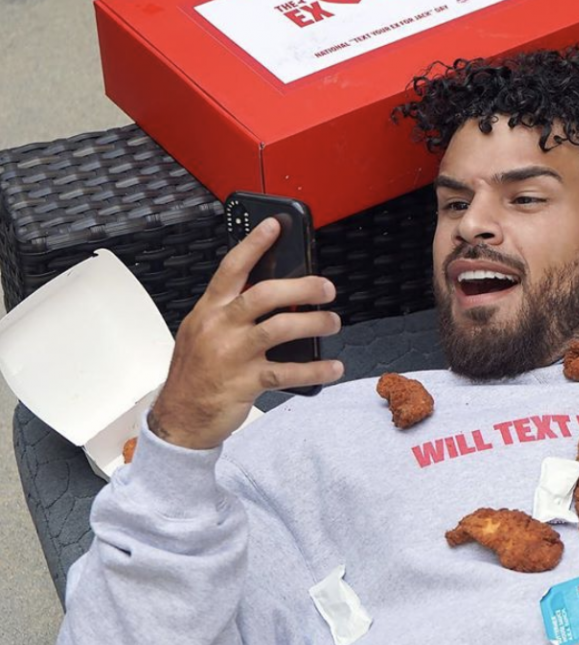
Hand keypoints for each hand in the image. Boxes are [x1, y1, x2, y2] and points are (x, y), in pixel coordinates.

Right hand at [148, 219, 343, 449]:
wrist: (179, 418)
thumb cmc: (195, 373)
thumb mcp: (203, 333)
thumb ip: (231, 312)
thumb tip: (276, 294)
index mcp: (209, 310)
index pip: (232, 268)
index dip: (254, 245)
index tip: (274, 226)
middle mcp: (220, 328)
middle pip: (264, 294)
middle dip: (301, 287)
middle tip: (326, 288)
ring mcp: (232, 355)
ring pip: (280, 328)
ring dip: (314, 323)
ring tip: (332, 322)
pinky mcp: (245, 383)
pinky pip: (288, 372)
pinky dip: (315, 369)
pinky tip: (332, 367)